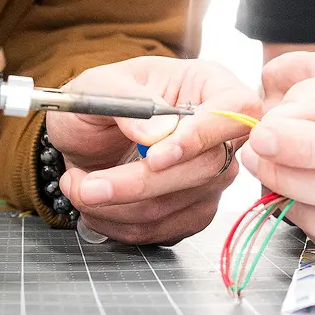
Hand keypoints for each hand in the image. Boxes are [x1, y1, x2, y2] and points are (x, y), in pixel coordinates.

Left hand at [50, 57, 257, 245]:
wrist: (85, 137)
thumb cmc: (98, 100)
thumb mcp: (97, 86)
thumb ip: (126, 101)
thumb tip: (156, 132)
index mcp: (208, 85)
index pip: (236, 109)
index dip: (202, 136)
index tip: (155, 157)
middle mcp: (219, 133)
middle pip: (208, 167)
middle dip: (141, 184)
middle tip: (88, 186)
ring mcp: (212, 176)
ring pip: (180, 205)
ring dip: (118, 207)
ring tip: (78, 187)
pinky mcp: (195, 210)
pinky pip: (165, 229)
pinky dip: (120, 224)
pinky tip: (97, 204)